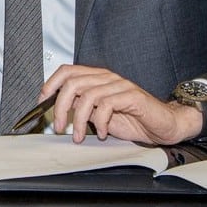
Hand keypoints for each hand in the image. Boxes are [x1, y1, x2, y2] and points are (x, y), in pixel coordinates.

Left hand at [43, 64, 206, 144]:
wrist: (163, 125)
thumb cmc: (133, 119)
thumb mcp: (100, 115)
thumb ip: (82, 108)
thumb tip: (59, 110)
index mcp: (97, 78)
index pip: (67, 71)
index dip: (51, 84)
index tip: (42, 102)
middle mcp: (107, 78)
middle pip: (72, 83)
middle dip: (61, 106)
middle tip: (59, 126)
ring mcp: (120, 85)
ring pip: (87, 95)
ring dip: (78, 119)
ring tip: (79, 136)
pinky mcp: (132, 96)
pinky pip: (107, 105)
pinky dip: (99, 122)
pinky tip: (101, 133)